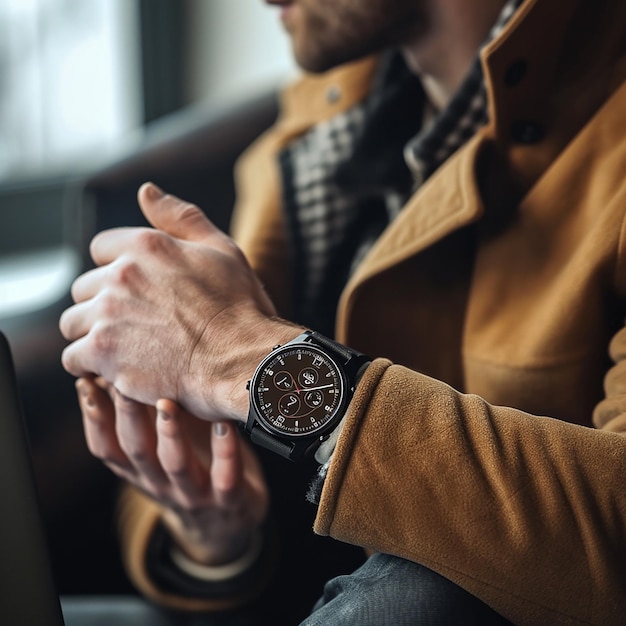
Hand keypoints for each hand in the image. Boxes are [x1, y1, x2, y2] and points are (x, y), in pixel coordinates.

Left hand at [60, 183, 299, 421]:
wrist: (241, 360)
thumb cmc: (239, 307)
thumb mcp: (221, 249)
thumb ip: (180, 217)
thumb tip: (145, 190)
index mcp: (146, 246)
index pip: (101, 248)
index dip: (116, 269)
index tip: (135, 290)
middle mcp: (120, 275)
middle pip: (83, 287)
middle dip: (103, 303)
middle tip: (134, 323)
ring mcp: (108, 314)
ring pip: (72, 323)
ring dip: (92, 334)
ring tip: (123, 347)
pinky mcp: (103, 353)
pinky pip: (72, 358)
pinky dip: (90, 365)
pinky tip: (115, 369)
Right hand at [77, 376, 268, 564]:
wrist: (229, 522)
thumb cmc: (192, 466)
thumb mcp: (160, 448)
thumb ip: (143, 416)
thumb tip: (114, 371)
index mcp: (140, 472)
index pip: (106, 448)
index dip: (93, 419)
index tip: (87, 384)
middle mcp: (161, 485)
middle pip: (137, 451)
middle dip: (128, 416)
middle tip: (125, 382)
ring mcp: (194, 494)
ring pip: (177, 465)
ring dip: (170, 434)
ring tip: (168, 402)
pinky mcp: (228, 499)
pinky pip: (226, 477)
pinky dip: (226, 451)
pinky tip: (224, 423)